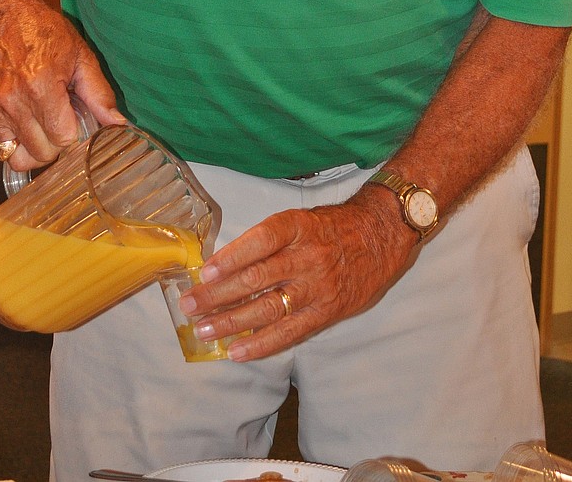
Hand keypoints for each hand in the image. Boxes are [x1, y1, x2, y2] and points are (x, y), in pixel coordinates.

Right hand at [0, 0, 125, 167]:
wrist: (3, 17)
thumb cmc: (46, 34)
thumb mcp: (81, 57)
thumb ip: (99, 95)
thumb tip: (119, 125)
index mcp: (41, 85)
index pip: (62, 139)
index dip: (73, 134)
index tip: (73, 120)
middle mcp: (11, 99)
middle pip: (40, 153)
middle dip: (54, 143)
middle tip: (57, 121)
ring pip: (16, 156)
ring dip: (31, 144)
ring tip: (38, 121)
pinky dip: (10, 139)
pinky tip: (19, 117)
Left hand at [178, 187, 418, 360]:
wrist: (381, 235)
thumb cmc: (332, 226)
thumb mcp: (302, 219)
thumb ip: (269, 240)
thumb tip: (225, 264)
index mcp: (297, 227)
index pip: (259, 242)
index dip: (230, 258)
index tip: (204, 271)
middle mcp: (306, 257)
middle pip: (256, 278)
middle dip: (218, 295)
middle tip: (190, 306)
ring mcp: (317, 287)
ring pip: (268, 308)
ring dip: (232, 322)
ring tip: (205, 330)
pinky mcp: (326, 312)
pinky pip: (290, 332)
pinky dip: (261, 343)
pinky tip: (237, 351)